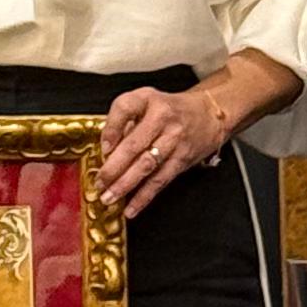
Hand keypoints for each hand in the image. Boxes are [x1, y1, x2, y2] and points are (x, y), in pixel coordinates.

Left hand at [97, 81, 221, 216]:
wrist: (207, 115)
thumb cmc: (169, 110)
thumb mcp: (145, 102)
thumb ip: (124, 121)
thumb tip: (105, 150)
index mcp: (148, 99)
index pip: (125, 108)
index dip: (111, 130)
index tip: (102, 148)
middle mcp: (162, 118)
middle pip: (134, 144)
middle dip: (113, 167)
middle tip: (99, 183)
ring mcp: (174, 139)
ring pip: (147, 165)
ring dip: (125, 185)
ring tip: (110, 197)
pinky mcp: (182, 159)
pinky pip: (160, 180)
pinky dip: (144, 196)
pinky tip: (131, 208)